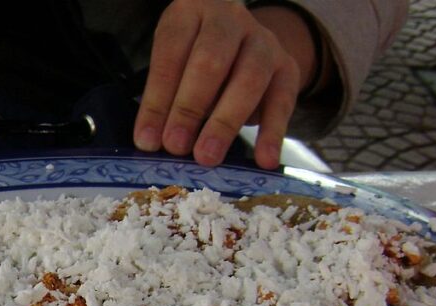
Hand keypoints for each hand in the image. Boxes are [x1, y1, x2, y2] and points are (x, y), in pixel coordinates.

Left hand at [133, 0, 319, 168]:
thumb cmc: (198, 57)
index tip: (148, 139)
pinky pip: (282, 101)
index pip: (171, 53)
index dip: (158, 99)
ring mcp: (263, 41)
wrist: (245, 41)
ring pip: (248, 79)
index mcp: (191, 12)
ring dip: (224, 123)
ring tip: (206, 156)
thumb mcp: (175, 64)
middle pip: (210, 61)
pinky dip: (272, 133)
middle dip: (190, 108)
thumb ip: (164, 98)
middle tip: (176, 146)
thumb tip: (152, 142)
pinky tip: (264, 160)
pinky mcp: (288, 67)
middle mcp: (229, 20)